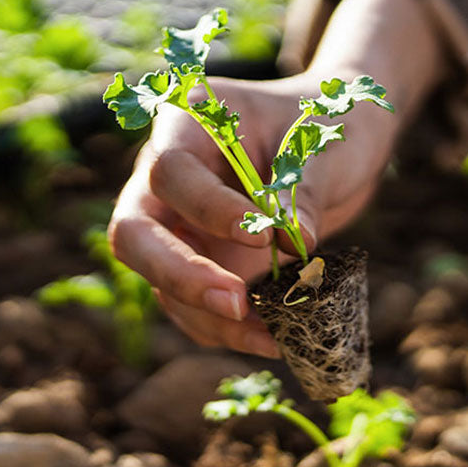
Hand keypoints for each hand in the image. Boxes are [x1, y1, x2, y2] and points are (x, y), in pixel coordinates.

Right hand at [108, 73, 393, 355]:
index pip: (172, 171)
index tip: (263, 236)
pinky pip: (194, 311)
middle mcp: (164, 182)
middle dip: (180, 275)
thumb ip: (302, 189)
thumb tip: (296, 243)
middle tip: (236, 302)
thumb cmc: (323, 126)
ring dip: (212, 318)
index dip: (209, 209)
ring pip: (160, 285)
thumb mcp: (320, 145)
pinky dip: (230, 333)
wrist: (334, 147)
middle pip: (134, 234)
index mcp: (185, 125)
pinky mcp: (199, 269)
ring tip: (275, 335)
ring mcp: (175, 230)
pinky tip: (275, 340)